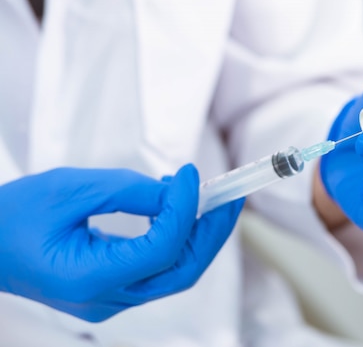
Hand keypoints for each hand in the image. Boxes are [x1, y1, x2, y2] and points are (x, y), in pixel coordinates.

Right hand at [0, 164, 242, 321]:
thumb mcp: (69, 190)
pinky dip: (176, 238)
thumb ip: (129, 192)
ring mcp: (110, 300)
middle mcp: (105, 299)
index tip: (191, 175)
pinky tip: (178, 209)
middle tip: (229, 195)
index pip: (162, 249)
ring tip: (210, 197)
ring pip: (175, 272)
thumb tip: (178, 193)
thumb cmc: (11, 216)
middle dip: (212, 231)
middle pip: (182, 270)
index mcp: (89, 279)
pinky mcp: (112, 290)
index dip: (185, 209)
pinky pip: (158, 268)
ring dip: (199, 234)